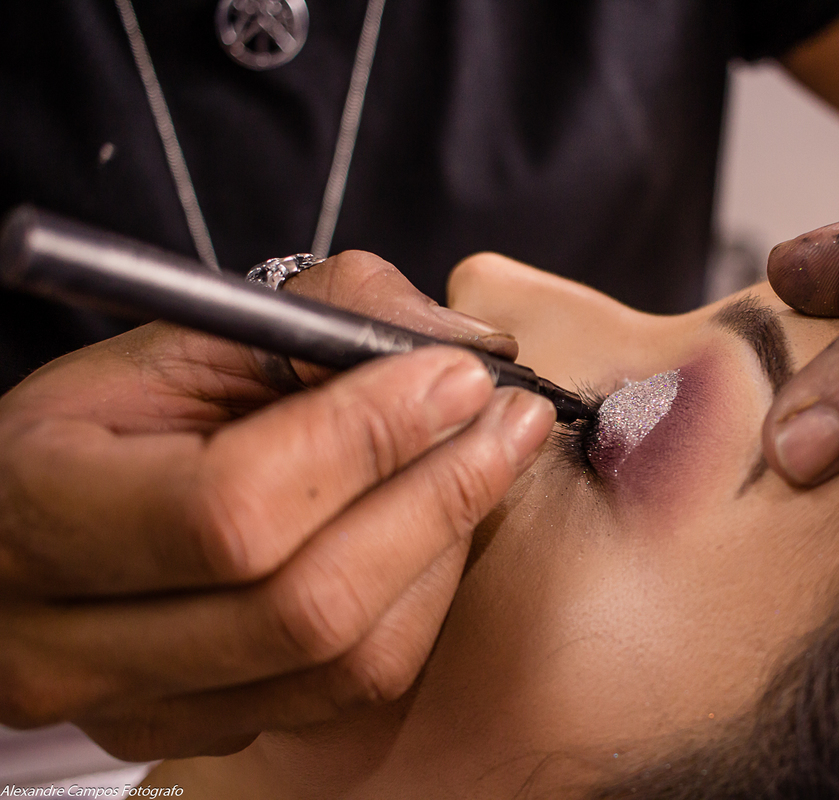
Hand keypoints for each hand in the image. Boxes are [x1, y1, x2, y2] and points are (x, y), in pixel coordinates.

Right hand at [0, 251, 554, 758]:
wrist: (46, 508)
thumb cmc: (119, 414)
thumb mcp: (187, 339)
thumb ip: (324, 313)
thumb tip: (466, 343)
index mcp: (34, 507)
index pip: (234, 505)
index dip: (366, 438)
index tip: (459, 375)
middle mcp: (64, 640)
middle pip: (306, 604)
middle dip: (438, 495)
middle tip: (509, 420)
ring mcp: (134, 706)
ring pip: (345, 658)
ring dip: (444, 548)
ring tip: (489, 460)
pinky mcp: (197, 730)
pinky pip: (351, 687)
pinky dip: (421, 600)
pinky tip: (437, 528)